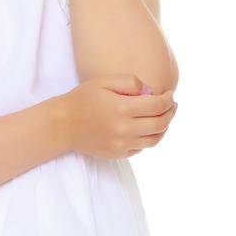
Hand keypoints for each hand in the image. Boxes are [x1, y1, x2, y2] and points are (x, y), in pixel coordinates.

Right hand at [57, 75, 176, 158]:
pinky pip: (141, 148)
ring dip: (164, 128)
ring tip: (164, 118)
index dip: (168, 99)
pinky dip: (148, 138)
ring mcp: (122, 144)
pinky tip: (146, 128)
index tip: (170, 95)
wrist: (62, 125)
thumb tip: (151, 92)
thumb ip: (131, 83)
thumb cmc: (83, 99)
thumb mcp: (104, 82)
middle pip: (160, 124)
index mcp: (122, 108)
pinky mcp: (118, 154)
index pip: (158, 105)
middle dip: (170, 113)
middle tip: (172, 106)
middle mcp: (125, 129)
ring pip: (154, 140)